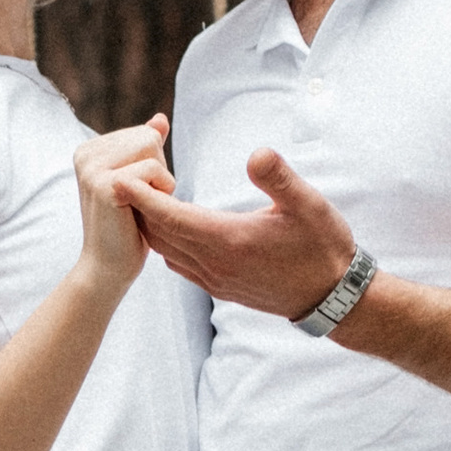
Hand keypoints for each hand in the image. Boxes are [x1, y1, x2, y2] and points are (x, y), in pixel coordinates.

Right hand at [74, 115, 173, 299]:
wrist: (108, 269)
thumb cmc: (128, 227)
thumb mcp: (139, 181)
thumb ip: (146, 148)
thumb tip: (160, 118)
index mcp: (89, 149)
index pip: (145, 133)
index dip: (153, 165)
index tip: (133, 193)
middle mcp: (85, 153)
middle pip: (149, 138)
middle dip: (158, 172)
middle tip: (136, 203)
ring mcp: (92, 168)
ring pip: (152, 150)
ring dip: (160, 183)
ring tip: (137, 207)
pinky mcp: (105, 184)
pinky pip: (153, 170)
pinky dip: (159, 192)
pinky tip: (139, 212)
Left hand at [131, 143, 357, 318]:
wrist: (332, 297)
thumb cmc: (323, 246)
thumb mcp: (309, 205)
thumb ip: (280, 178)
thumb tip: (256, 153)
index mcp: (230, 241)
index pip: (172, 217)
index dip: (142, 197)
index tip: (118, 177)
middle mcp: (215, 264)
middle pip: (160, 234)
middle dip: (138, 208)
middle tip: (122, 177)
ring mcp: (215, 279)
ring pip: (166, 251)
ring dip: (150, 227)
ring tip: (139, 198)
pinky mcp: (220, 287)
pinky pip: (180, 264)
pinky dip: (166, 243)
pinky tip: (167, 227)